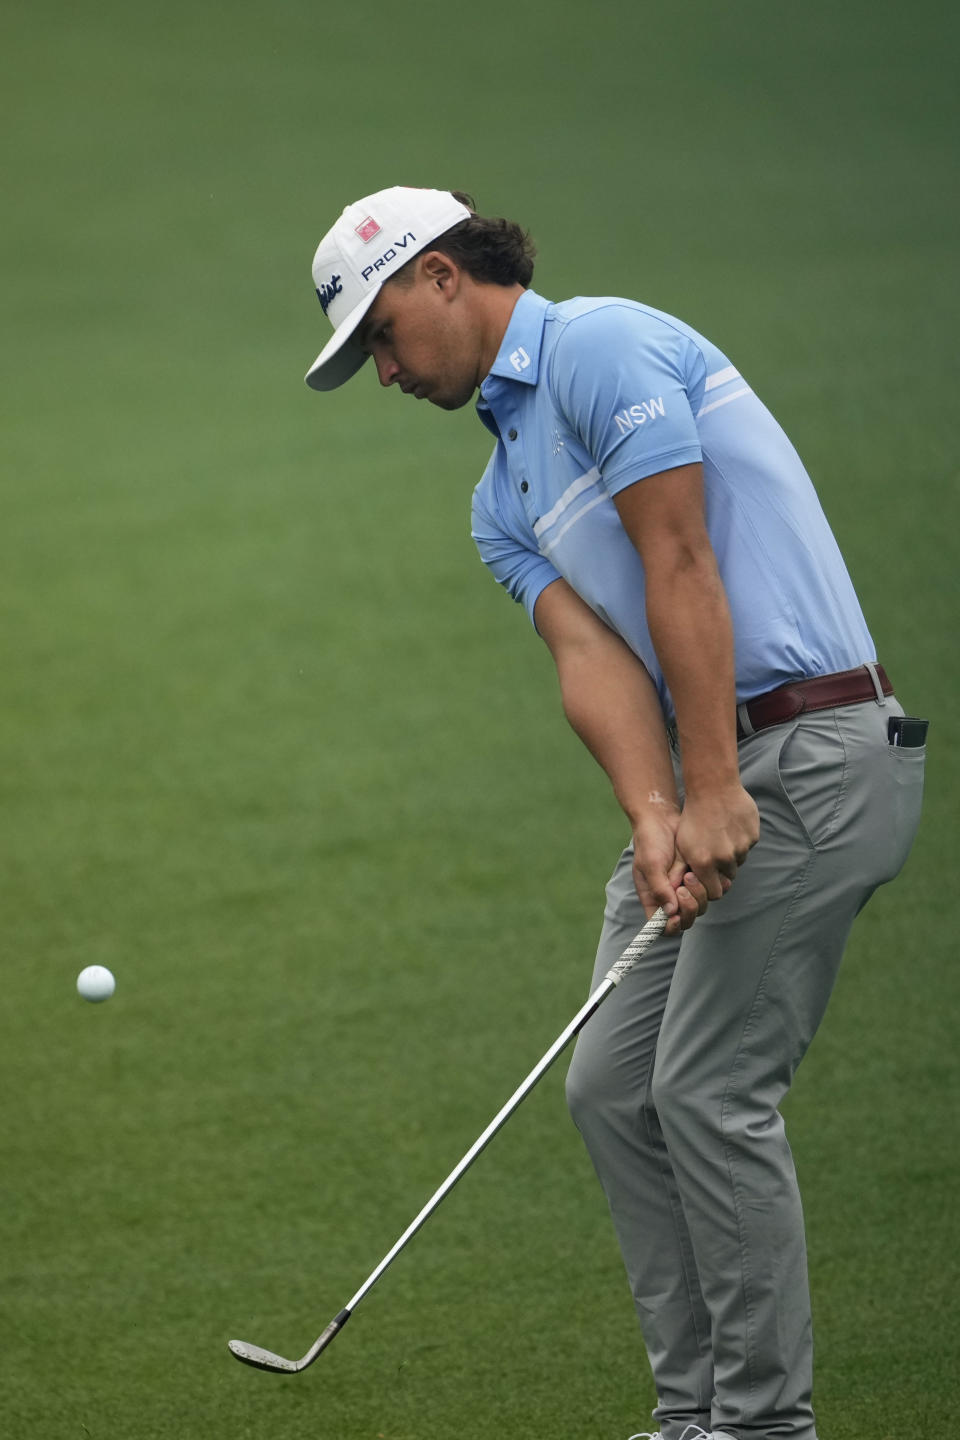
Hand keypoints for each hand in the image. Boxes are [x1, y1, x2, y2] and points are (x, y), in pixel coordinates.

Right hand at [632, 801, 711, 936]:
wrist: (664, 819)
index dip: (671, 926)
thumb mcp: (650, 863)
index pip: (661, 927)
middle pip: (686, 920)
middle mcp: (669, 898)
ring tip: (690, 872)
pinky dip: (711, 884)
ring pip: (701, 906)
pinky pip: (712, 891)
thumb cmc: (650, 840)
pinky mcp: (700, 878)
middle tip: (684, 886)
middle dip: (688, 907)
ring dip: (699, 893)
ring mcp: (685, 889)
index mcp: (653, 899)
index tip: (676, 914)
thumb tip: (670, 912)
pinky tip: (705, 870)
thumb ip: (659, 888)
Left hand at [674, 783, 759, 900]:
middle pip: (729, 876)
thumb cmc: (692, 816)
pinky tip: (730, 826)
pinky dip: (741, 840)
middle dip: (722, 870)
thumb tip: (697, 885)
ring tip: (721, 836)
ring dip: (732, 854)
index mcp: (704, 862)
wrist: (712, 788)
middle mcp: (725, 858)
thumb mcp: (682, 844)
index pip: (715, 892)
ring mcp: (741, 847)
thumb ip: (690, 868)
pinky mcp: (753, 836)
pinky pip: (748, 846)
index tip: (708, 877)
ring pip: (739, 860)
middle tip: (715, 854)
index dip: (712, 886)